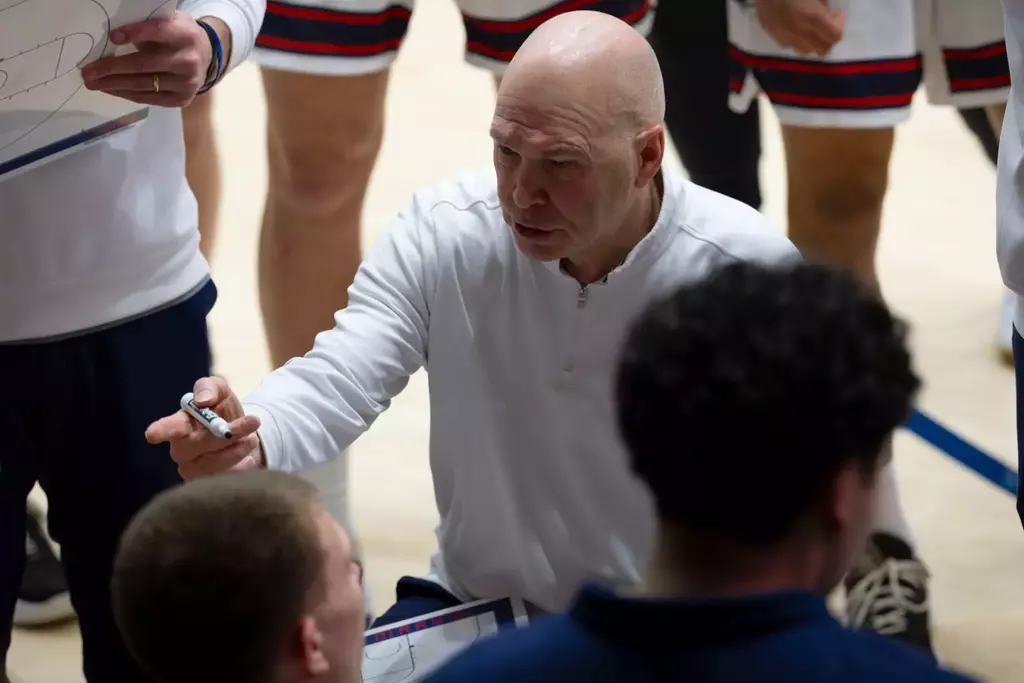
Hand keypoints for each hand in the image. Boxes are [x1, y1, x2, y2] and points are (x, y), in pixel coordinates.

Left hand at [80, 11, 212, 106]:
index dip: (135, 34)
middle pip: (145, 64)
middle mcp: (188, 60)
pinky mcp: (182, 99)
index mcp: (184, 34)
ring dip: (114, 84)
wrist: (207, 56)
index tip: (112, 37)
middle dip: (112, 68)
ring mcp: (186, 83)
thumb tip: (111, 37)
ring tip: (93, 83)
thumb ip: (147, 27)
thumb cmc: (178, 35)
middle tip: (88, 71)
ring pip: (144, 84)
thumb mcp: (169, 22)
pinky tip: (111, 90)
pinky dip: (127, 94)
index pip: (157, 32)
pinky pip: (149, 98)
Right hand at [145, 377, 262, 478]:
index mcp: (180, 424)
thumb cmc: (223, 411)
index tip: (152, 434)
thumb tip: (203, 401)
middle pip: (197, 444)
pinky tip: (248, 459)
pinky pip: (223, 480)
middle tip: (254, 421)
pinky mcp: (207, 484)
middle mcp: (181, 449)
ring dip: (238, 449)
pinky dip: (241, 468)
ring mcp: (192, 469)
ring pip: (213, 463)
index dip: (161, 430)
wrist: (243, 435)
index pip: (167, 427)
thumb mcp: (220, 391)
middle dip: (227, 434)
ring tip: (252, 438)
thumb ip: (210, 388)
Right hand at [755, 0, 844, 55]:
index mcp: (812, 17)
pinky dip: (799, 40)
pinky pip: (792, 45)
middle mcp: (799, 32)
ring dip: (813, 42)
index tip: (836, 13)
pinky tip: (796, 27)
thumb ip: (823, 4)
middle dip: (828, 38)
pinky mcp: (774, 36)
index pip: (834, 36)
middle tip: (827, 23)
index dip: (840, 25)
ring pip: (807, 51)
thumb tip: (827, 14)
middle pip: (823, 49)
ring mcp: (785, 36)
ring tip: (812, 28)